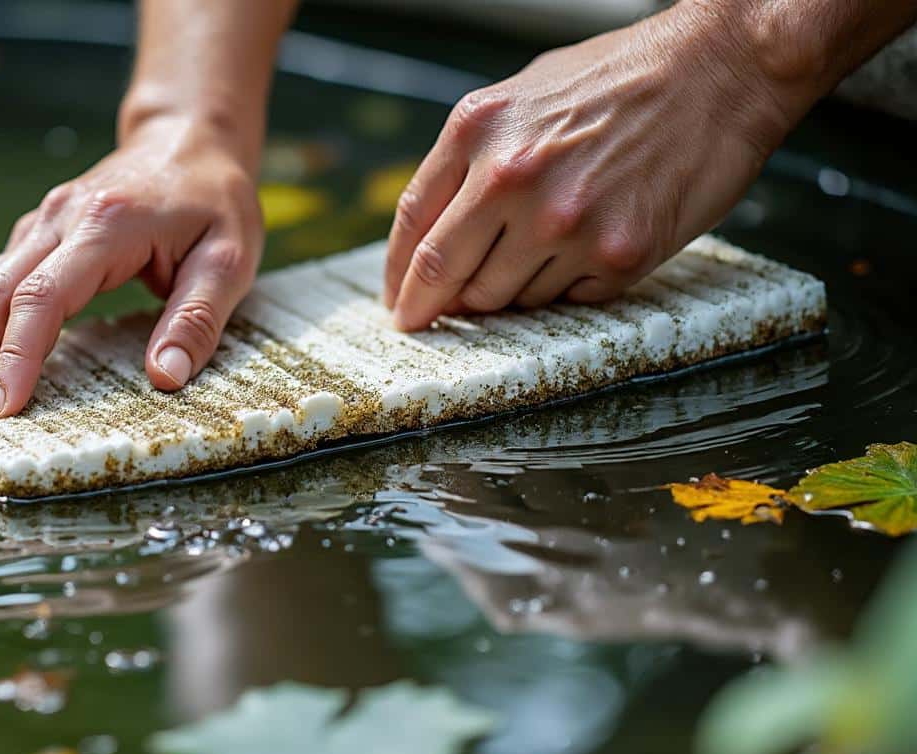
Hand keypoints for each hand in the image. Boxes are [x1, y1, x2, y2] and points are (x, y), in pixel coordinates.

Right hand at [0, 115, 262, 419]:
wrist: (189, 138)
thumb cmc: (214, 201)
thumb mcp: (229, 259)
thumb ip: (197, 319)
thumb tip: (165, 377)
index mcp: (107, 224)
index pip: (44, 297)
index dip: (18, 355)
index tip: (2, 407)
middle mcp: (61, 218)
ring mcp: (42, 223)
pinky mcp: (36, 233)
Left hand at [384, 3, 794, 329]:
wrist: (722, 68)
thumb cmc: (621, 77)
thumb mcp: (522, 94)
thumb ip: (470, 157)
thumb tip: (433, 231)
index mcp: (477, 131)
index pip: (413, 227)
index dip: (399, 278)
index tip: (399, 304)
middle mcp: (512, 178)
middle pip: (445, 276)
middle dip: (434, 307)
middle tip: (436, 319)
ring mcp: (565, 222)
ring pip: (504, 299)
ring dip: (509, 292)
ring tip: (545, 251)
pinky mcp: (616, 255)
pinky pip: (565, 300)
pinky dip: (567, 286)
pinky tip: (590, 245)